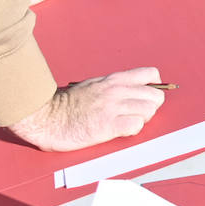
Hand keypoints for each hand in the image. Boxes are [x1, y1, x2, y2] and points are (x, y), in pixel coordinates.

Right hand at [8, 67, 165, 150]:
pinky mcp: (107, 125)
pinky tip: (120, 131)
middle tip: (136, 115)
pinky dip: (133, 130)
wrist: (48, 117)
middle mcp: (117, 90)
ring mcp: (113, 107)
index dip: (155, 88)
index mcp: (114, 79)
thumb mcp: (95, 85)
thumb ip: (115, 87)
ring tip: (126, 123)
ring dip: (142, 120)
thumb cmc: (68, 105)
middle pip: (156, 96)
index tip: (147, 98)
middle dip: (150, 108)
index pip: (151, 75)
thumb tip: (133, 92)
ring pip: (149, 111)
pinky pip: (136, 126)